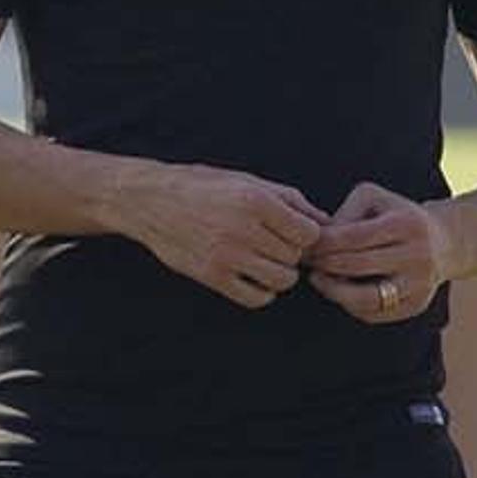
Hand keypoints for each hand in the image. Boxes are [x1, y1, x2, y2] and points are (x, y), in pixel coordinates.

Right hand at [114, 162, 327, 308]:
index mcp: (254, 200)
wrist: (151, 201)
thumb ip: (288, 199)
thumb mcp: (247, 180)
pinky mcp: (212, 276)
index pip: (308, 233)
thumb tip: (325, 222)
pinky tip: (254, 278)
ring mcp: (226, 256)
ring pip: (282, 280)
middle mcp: (242, 229)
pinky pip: (255, 298)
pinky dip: (262, 292)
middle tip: (275, 245)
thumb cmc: (203, 186)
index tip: (294, 232)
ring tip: (266, 261)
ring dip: (280, 273)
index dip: (305, 234)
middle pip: (295, 256)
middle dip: (291, 252)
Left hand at [303, 179, 452, 323]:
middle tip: (309, 262)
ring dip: (334, 291)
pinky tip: (340, 290)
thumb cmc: (398, 216)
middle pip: (357, 267)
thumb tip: (320, 241)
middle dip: (325, 266)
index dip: (324, 244)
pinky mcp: (416, 305)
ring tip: (319, 280)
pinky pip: (374, 313)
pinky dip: (350, 304)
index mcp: (406, 224)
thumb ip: (345, 214)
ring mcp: (419, 284)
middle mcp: (418, 256)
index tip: (308, 245)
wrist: (444, 242)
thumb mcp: (374, 200)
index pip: (354, 238)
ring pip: (365, 299)